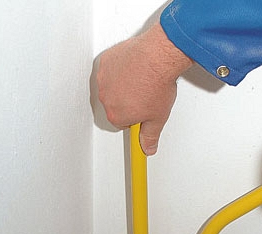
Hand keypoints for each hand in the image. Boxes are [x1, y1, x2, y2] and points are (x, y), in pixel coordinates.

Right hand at [97, 23, 192, 154]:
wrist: (157, 57)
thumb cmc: (157, 84)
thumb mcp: (157, 118)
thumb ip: (150, 136)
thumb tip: (148, 148)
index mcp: (116, 115)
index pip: (122, 124)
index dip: (135, 118)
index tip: (141, 114)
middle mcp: (106, 98)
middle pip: (115, 105)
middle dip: (128, 102)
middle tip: (145, 95)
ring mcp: (104, 78)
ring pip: (111, 87)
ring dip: (123, 85)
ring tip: (141, 81)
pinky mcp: (105, 62)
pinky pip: (110, 69)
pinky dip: (119, 69)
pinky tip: (134, 68)